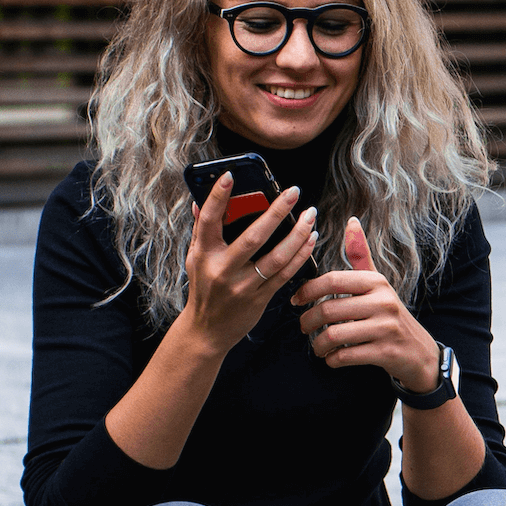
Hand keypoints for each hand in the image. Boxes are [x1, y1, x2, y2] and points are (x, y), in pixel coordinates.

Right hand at [170, 174, 317, 356]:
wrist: (207, 330)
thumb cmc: (203, 288)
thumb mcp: (195, 258)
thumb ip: (200, 229)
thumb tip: (199, 200)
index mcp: (204, 254)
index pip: (209, 220)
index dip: (218, 197)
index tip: (230, 175)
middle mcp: (222, 269)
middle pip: (253, 237)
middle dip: (276, 212)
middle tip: (293, 192)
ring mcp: (243, 286)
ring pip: (276, 257)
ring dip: (297, 234)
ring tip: (310, 215)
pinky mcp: (259, 299)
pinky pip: (285, 274)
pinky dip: (300, 255)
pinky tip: (310, 239)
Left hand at [291, 217, 440, 389]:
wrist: (419, 351)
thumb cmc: (390, 315)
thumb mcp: (378, 284)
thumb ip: (361, 255)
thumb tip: (351, 221)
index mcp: (376, 282)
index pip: (333, 280)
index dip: (308, 290)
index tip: (296, 300)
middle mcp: (383, 302)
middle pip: (329, 309)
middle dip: (308, 321)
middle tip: (303, 327)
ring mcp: (386, 328)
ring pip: (334, 335)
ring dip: (318, 344)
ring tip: (317, 346)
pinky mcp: (386, 352)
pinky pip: (346, 356)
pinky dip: (333, 360)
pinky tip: (332, 358)